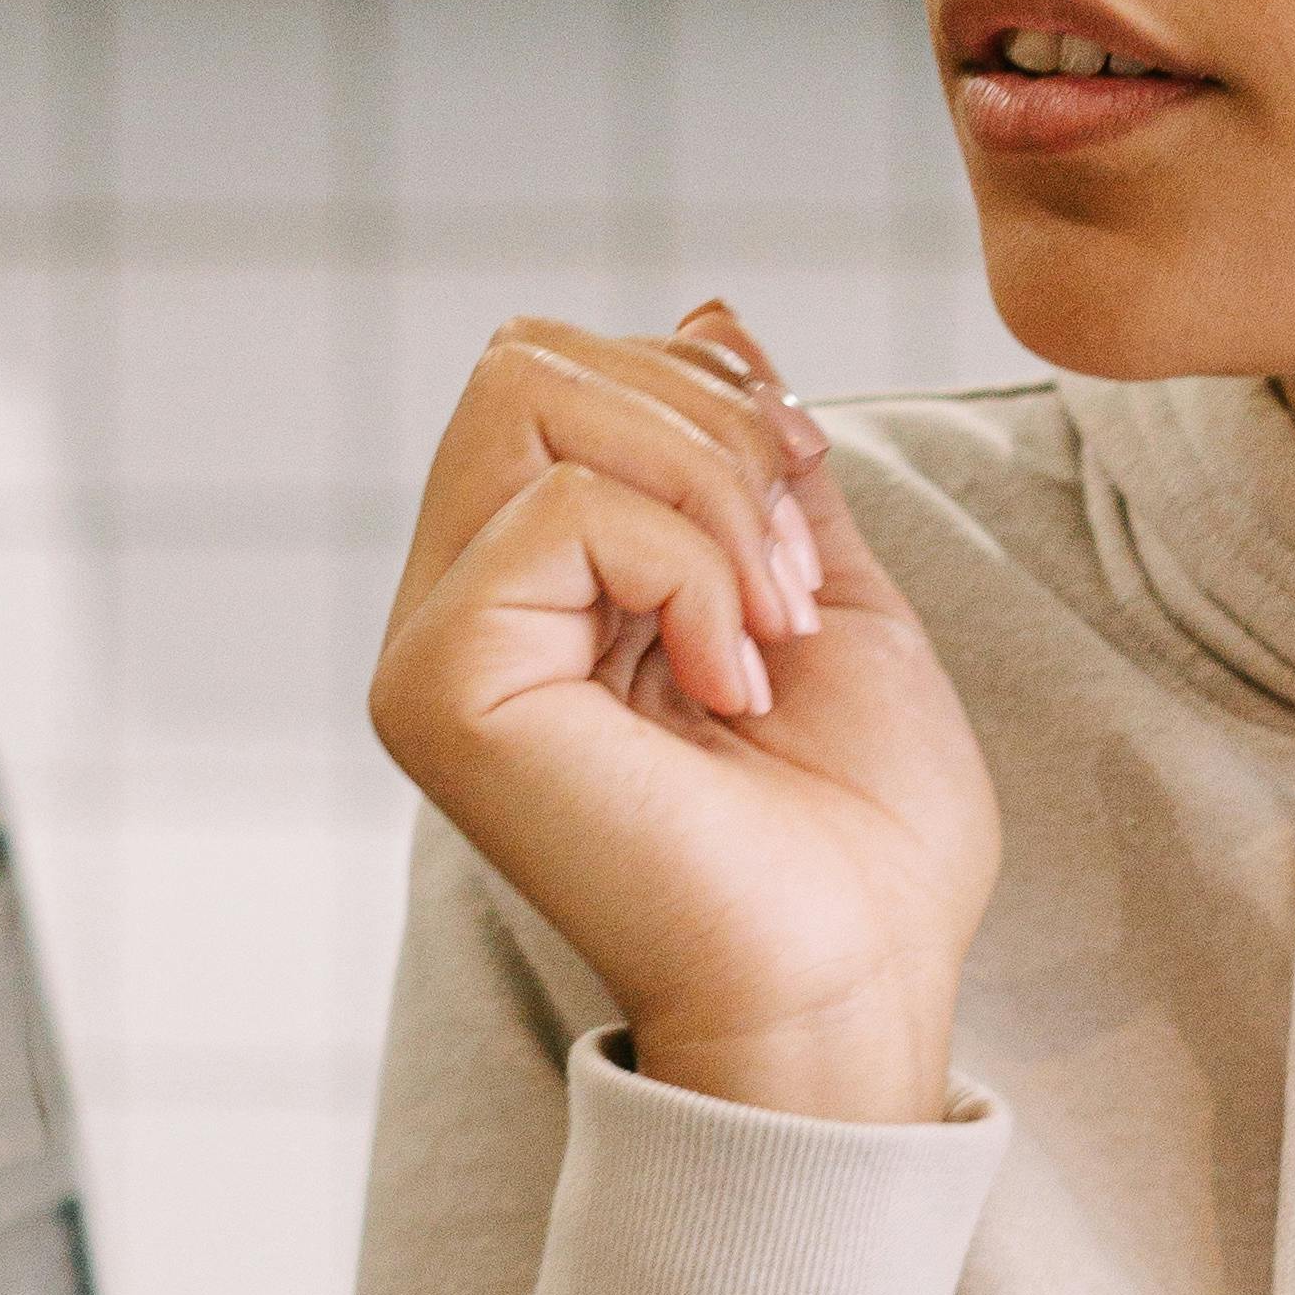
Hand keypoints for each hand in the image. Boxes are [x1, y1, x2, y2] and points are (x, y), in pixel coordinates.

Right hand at [368, 299, 1000, 1127]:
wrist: (857, 979)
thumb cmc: (859, 834)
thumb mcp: (827, 587)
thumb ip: (756, 458)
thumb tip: (709, 315)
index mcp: (536, 584)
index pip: (561, 370)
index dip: (704, 394)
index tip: (803, 519)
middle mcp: (461, 606)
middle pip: (527, 356)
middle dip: (705, 426)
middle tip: (787, 576)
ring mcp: (436, 646)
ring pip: (531, 396)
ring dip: (705, 493)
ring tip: (766, 633)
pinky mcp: (441, 685)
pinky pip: (556, 507)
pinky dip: (687, 569)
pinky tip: (729, 683)